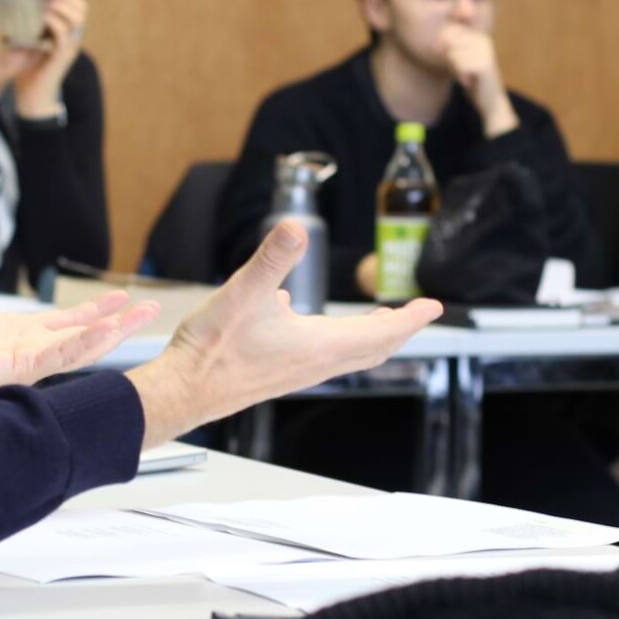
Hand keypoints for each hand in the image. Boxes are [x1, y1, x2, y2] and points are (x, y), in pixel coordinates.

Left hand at [0, 217, 157, 405]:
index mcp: (17, 334)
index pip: (66, 322)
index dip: (94, 311)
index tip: (120, 298)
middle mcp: (30, 350)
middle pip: (86, 334)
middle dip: (120, 322)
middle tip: (152, 308)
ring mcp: (31, 362)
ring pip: (85, 346)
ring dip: (117, 332)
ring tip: (146, 315)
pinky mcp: (24, 369)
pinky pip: (65, 356)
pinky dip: (89, 342)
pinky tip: (112, 330)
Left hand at [14, 0, 88, 119]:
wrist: (32, 96)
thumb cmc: (28, 66)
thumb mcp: (32, 39)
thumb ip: (33, 23)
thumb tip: (18, 1)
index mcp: (69, 32)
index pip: (79, 4)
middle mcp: (74, 38)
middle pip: (81, 8)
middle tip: (41, 2)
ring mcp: (70, 47)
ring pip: (76, 17)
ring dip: (57, 8)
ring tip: (40, 10)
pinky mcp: (62, 56)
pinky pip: (62, 32)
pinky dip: (50, 21)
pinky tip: (36, 21)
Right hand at [128, 222, 441, 447]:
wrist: (183, 392)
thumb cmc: (212, 349)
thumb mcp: (243, 292)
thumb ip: (272, 258)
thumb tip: (296, 227)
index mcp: (319, 345)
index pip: (382, 332)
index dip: (412, 318)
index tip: (435, 307)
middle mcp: (315, 363)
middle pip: (372, 347)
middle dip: (399, 328)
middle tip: (418, 313)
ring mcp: (297, 371)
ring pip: (349, 354)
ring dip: (371, 336)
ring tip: (380, 320)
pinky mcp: (279, 373)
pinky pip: (322, 356)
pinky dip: (336, 340)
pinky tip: (301, 318)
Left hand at [438, 26, 517, 136]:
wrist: (490, 100)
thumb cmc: (471, 78)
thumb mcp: (457, 59)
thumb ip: (447, 48)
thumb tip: (435, 44)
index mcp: (478, 36)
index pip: (450, 31)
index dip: (443, 46)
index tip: (453, 61)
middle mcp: (484, 40)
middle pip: (449, 43)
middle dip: (450, 60)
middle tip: (463, 71)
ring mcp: (485, 52)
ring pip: (453, 56)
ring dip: (455, 70)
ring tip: (467, 76)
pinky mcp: (484, 65)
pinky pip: (459, 66)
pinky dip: (460, 76)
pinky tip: (469, 82)